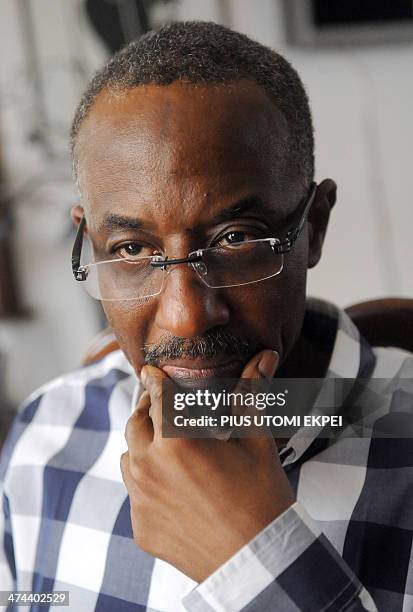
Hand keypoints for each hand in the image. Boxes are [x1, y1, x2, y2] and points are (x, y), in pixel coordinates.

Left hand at [120, 350, 294, 582]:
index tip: (152, 372)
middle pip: (136, 425)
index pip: (156, 397)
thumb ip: (249, 395)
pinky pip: (135, 495)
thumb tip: (264, 356)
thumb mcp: (255, 441)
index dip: (155, 381)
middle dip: (148, 412)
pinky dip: (148, 484)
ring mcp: (140, 501)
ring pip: (129, 459)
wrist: (259, 563)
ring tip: (168, 450)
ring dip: (143, 448)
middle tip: (163, 408)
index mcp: (175, 442)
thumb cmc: (262, 497)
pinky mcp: (141, 528)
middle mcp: (148, 469)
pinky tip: (175, 490)